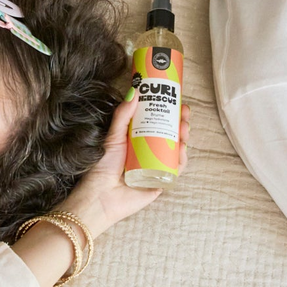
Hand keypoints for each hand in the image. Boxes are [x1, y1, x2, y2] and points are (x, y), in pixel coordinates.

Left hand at [56, 91, 190, 239]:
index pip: (158, 120)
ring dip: (185, 137)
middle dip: (181, 122)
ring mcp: (158, 165)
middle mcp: (150, 151)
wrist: (102, 196)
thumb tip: (135, 91)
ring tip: (184, 129)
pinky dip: (182, 159)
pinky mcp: (162, 180)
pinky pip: (176, 169)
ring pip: (177, 149)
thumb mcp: (113, 136)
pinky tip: (183, 150)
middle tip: (184, 113)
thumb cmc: (103, 167)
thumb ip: (122, 115)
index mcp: (139, 138)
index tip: (177, 99)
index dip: (169, 110)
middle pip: (171, 133)